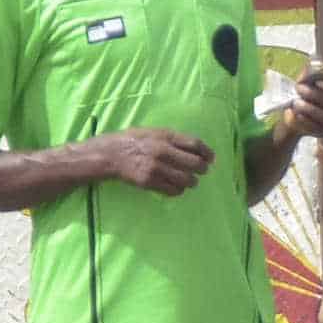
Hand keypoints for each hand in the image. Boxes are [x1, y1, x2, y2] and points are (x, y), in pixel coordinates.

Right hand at [91, 128, 213, 196]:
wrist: (111, 154)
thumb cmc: (134, 141)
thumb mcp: (154, 132)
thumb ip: (174, 139)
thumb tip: (197, 148)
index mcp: (165, 136)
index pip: (195, 144)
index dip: (207, 152)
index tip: (211, 158)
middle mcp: (163, 151)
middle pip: (194, 163)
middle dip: (202, 169)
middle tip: (202, 171)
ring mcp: (156, 168)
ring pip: (186, 179)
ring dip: (192, 182)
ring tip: (190, 181)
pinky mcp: (149, 182)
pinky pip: (173, 190)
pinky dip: (178, 190)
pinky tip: (176, 186)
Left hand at [271, 65, 322, 144]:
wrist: (295, 107)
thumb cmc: (307, 87)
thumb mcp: (310, 75)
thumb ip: (316, 70)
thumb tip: (320, 69)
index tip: (318, 82)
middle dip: (316, 95)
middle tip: (299, 89)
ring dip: (310, 109)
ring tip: (296, 103)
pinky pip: (318, 128)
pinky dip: (306, 121)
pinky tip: (297, 114)